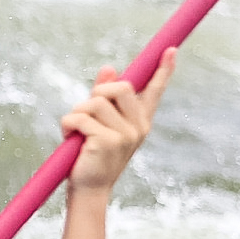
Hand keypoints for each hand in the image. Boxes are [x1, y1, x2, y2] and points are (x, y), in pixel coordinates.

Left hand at [63, 49, 174, 193]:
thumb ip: (105, 96)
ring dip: (77, 113)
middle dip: (98, 92)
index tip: (171, 49)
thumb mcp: (100, 122)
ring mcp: (126, 135)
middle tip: (86, 112)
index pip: (154, 91)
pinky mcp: (109, 141)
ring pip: (96, 102)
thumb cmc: (92, 154)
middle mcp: (139, 126)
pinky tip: (69, 137)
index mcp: (139, 120)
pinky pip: (81, 117)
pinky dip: (68, 124)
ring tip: (75, 131)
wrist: (88, 189)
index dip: (163, 70)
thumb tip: (109, 67)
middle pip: (121, 87)